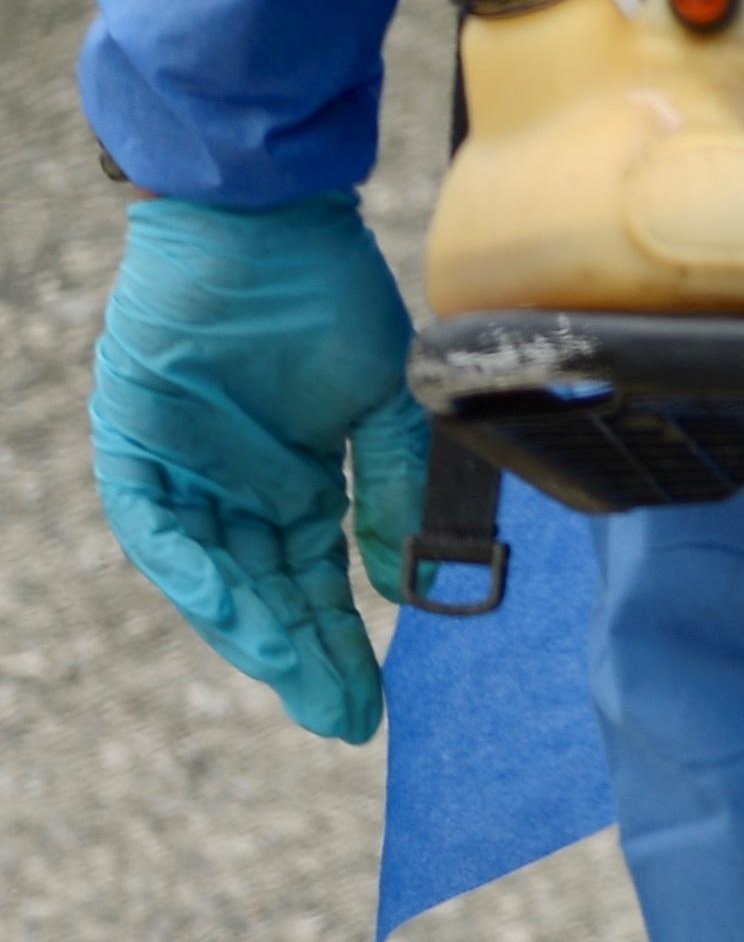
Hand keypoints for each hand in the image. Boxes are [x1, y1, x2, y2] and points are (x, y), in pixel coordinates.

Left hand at [89, 195, 429, 741]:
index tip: (367, 711)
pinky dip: (189, 565)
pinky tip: (227, 601)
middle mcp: (240, 493)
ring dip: (246, 624)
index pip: (319, 582)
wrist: (261, 224)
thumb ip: (393, 484)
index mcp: (301, 482)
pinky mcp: (136, 452)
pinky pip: (156, 526)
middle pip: (268, 595)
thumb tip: (407, 575)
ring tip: (288, 670)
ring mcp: (186, 476)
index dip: (342, 645)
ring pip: (213, 574)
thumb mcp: (384, 400)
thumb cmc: (327, 296)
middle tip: (337, 716)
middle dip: (301, 658)